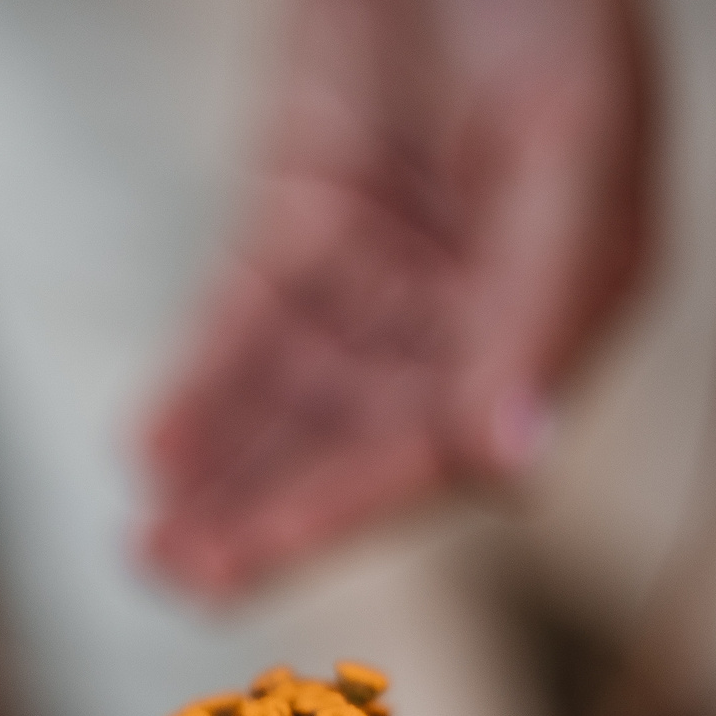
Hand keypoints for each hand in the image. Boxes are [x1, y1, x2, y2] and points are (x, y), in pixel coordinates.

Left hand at [142, 0, 653, 595]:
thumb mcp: (567, 142)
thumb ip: (541, 304)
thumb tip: (511, 465)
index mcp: (560, 305)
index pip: (439, 443)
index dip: (340, 505)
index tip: (250, 559)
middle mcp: (474, 307)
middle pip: (356, 435)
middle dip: (267, 508)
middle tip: (176, 574)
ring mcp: (387, 265)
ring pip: (296, 394)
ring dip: (226, 467)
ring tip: (148, 541)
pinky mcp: (311, 215)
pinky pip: (252, 322)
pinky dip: (204, 383)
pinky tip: (151, 446)